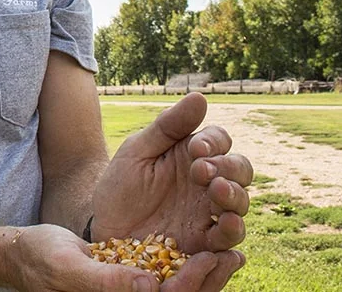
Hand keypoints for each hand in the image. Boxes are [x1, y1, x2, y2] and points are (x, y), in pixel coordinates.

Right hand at [4, 224, 245, 291]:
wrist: (27, 252)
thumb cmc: (42, 262)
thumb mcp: (71, 268)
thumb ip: (109, 280)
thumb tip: (150, 287)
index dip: (193, 283)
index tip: (211, 256)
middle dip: (210, 278)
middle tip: (234, 251)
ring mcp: (138, 289)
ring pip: (182, 285)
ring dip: (207, 268)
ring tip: (229, 243)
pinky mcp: (138, 276)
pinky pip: (172, 270)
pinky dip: (193, 258)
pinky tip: (209, 240)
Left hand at [91, 93, 252, 255]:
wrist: (101, 225)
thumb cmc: (119, 184)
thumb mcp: (138, 151)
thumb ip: (168, 127)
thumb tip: (200, 96)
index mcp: (192, 155)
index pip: (219, 141)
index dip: (214, 142)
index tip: (196, 148)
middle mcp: (207, 183)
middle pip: (239, 170)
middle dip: (228, 167)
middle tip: (202, 170)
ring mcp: (208, 213)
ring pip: (239, 202)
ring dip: (235, 195)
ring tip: (217, 191)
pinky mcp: (204, 244)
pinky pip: (228, 240)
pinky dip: (232, 231)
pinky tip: (225, 222)